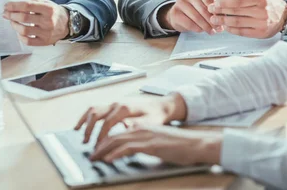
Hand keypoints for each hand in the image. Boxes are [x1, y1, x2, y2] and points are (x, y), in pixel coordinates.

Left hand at [3, 0, 68, 45]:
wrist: (67, 24)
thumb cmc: (53, 12)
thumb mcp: (46, 2)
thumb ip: (32, 2)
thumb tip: (15, 4)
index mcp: (48, 9)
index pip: (27, 6)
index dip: (14, 6)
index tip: (6, 6)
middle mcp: (48, 21)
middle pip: (24, 18)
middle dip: (11, 15)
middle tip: (6, 13)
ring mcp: (46, 33)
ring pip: (24, 30)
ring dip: (14, 25)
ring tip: (12, 22)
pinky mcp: (45, 42)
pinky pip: (28, 41)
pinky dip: (20, 36)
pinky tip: (19, 32)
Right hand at [74, 93, 187, 143]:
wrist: (160, 105)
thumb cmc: (156, 115)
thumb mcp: (150, 122)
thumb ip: (137, 124)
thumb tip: (125, 127)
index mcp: (125, 108)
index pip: (108, 122)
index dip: (101, 135)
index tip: (98, 146)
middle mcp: (117, 103)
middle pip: (97, 114)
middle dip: (89, 129)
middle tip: (86, 142)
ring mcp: (114, 103)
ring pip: (94, 109)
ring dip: (85, 121)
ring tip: (79, 134)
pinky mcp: (113, 105)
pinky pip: (96, 109)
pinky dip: (87, 116)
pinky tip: (81, 125)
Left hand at [91, 126, 222, 165]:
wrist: (195, 144)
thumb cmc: (179, 146)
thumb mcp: (157, 143)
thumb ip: (143, 144)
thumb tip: (131, 151)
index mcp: (142, 127)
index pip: (117, 133)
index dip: (104, 142)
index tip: (97, 151)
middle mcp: (141, 129)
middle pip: (113, 136)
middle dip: (100, 147)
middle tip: (91, 157)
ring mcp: (145, 136)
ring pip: (117, 141)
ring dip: (103, 151)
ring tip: (95, 159)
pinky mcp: (150, 145)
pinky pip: (128, 148)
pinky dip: (116, 154)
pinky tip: (109, 159)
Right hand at [158, 0, 220, 33]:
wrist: (179, 14)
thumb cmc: (197, 8)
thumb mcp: (206, 3)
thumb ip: (215, 7)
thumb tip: (224, 16)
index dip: (216, 11)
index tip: (221, 19)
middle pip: (203, 9)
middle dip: (212, 20)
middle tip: (219, 28)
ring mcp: (180, 2)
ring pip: (197, 17)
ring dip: (206, 26)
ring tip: (212, 31)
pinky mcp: (175, 13)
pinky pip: (189, 23)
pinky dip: (198, 29)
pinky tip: (202, 31)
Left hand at [207, 0, 286, 37]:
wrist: (284, 15)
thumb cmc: (267, 2)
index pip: (238, 1)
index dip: (224, 3)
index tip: (214, 3)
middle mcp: (262, 11)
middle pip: (236, 12)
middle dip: (220, 12)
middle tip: (211, 12)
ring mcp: (262, 23)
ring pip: (237, 23)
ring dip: (223, 22)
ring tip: (214, 20)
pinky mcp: (261, 33)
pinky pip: (242, 32)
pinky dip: (232, 30)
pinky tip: (225, 27)